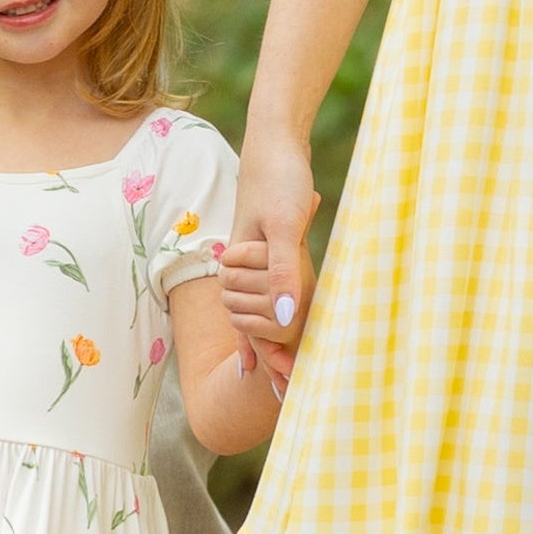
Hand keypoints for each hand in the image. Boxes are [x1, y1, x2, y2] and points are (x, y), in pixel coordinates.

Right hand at [228, 127, 320, 386]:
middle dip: (270, 357)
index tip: (282, 390)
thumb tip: (284, 319)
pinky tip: (286, 319)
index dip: (265, 358)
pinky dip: (278, 307)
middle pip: (251, 322)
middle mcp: (243, 266)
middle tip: (289, 392)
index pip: (249, 324)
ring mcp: (255, 256)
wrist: (274, 141)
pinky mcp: (268, 245)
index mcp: (243, 267)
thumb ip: (282, 272)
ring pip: (259, 308)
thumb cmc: (280, 179)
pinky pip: (272, 285)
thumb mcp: (284, 226)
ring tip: (290, 369)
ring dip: (274, 338)